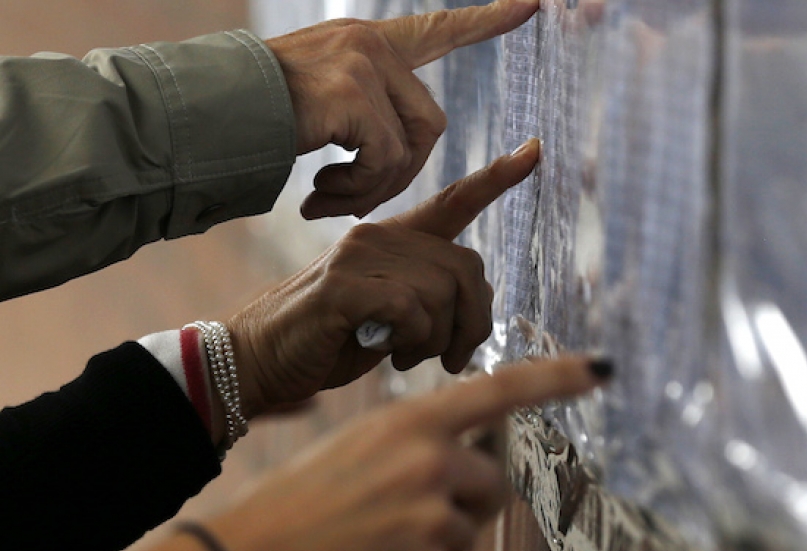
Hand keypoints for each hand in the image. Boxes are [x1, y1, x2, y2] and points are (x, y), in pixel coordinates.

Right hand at [206, 356, 610, 550]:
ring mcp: (432, 518)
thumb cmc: (304, 500)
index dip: (556, 377)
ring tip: (378, 539)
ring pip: (468, 529)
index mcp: (409, 422)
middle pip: (492, 483)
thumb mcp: (361, 448)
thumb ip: (420, 442)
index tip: (602, 367)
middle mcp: (429, 462)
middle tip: (403, 512)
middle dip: (463, 499)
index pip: (499, 391)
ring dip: (436, 539)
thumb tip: (474, 457)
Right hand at [227, 140, 540, 416]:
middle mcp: (379, 235)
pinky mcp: (343, 285)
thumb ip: (430, 300)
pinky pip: (411, 308)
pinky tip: (388, 350)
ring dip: (438, 339)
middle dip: (474, 321)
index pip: (454, 202)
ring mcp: (358, 255)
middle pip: (467, 266)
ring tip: (409, 355)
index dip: (496, 178)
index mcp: (395, 240)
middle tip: (455, 357)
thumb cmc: (329, 342)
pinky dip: (412, 339)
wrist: (257, 361)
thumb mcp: (392, 319)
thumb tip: (476, 305)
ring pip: (442, 291)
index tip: (534, 149)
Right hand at [266, 0, 539, 218]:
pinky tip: (317, 194)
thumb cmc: (249, 119)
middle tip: (350, 200)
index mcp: (365, 44)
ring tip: (328, 200)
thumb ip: (363, 112)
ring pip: (413, 146)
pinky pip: (386, 160)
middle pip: (430, 123)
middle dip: (401, 173)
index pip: (437, 30)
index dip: (486, 20)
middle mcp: (369, 45)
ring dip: (377, 187)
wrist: (197, 115)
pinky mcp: (352, 94)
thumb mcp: (317, 102)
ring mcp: (362, 65)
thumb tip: (399, 150)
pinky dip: (359, 190)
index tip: (534, 3)